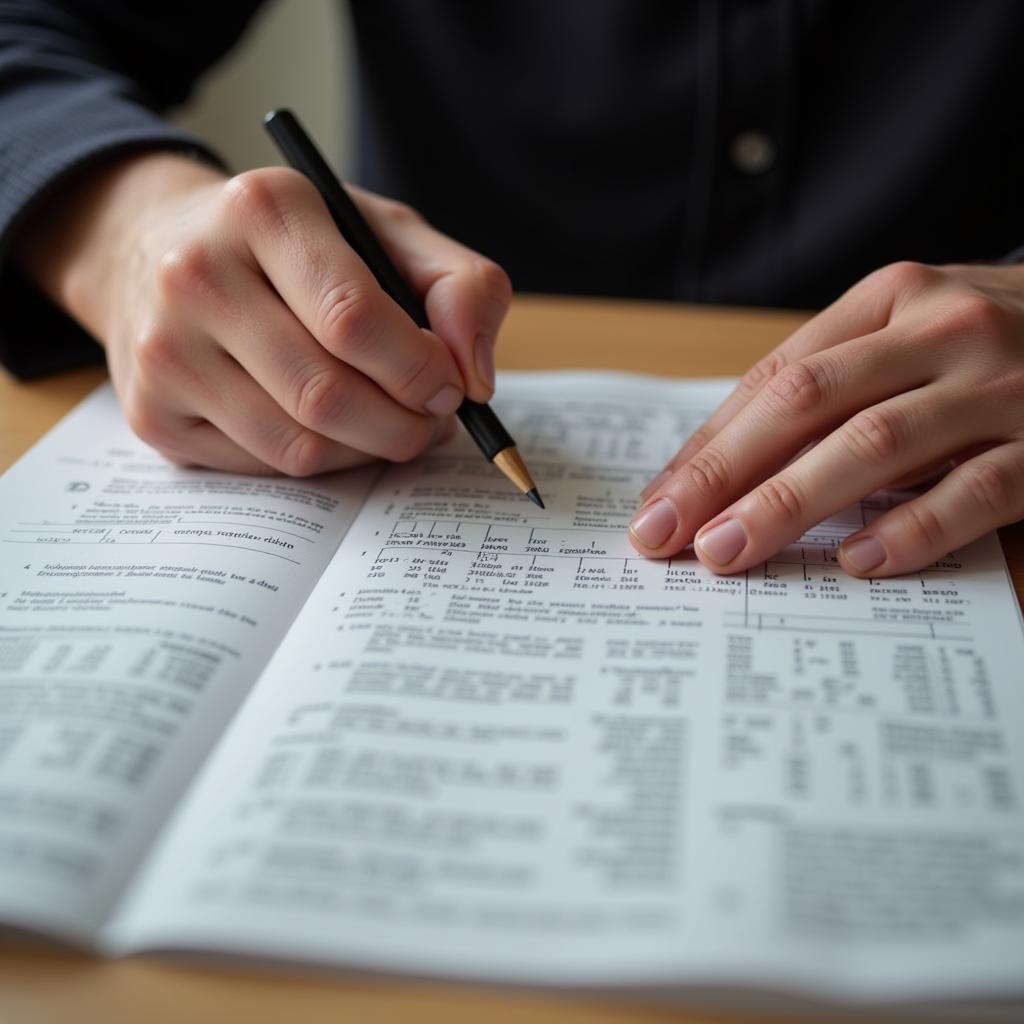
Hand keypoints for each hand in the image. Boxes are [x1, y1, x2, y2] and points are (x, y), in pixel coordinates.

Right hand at [15, 153, 510, 473]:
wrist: (159, 251)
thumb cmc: (295, 247)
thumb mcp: (387, 234)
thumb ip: (461, 286)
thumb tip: (475, 377)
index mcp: (264, 208)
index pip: (353, 317)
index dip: (419, 370)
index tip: (451, 387)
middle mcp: (196, 274)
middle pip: (326, 394)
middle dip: (403, 426)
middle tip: (430, 421)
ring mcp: (164, 350)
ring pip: (298, 445)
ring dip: (367, 451)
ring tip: (391, 425)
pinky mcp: (153, 412)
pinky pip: (264, 467)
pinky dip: (319, 461)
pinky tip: (332, 430)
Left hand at [628, 261, 1023, 576]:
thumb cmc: (997, 346)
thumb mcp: (913, 336)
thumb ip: (836, 383)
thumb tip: (724, 465)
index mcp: (892, 299)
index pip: (775, 377)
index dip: (710, 444)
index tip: (659, 501)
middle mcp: (942, 328)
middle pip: (806, 403)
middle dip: (723, 475)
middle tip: (666, 535)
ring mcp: (1002, 384)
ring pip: (875, 445)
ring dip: (789, 504)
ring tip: (729, 553)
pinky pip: (975, 491)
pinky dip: (911, 527)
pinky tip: (856, 561)